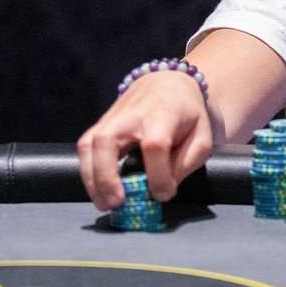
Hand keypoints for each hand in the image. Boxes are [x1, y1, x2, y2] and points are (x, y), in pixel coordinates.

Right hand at [76, 71, 215, 208]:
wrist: (167, 82)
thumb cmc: (186, 113)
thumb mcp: (201, 136)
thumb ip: (186, 163)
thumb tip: (163, 190)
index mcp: (162, 116)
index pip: (155, 146)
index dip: (158, 175)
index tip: (163, 195)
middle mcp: (131, 116)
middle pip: (108, 142)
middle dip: (108, 176)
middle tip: (118, 203)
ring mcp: (111, 119)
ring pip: (89, 146)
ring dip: (92, 179)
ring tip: (105, 203)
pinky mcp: (99, 124)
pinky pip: (84, 148)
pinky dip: (86, 171)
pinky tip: (97, 190)